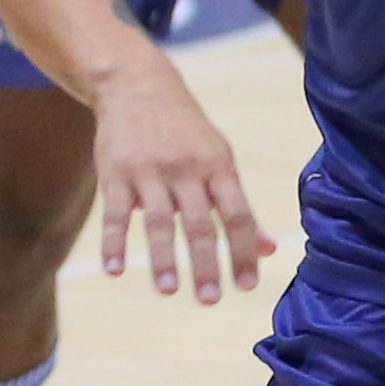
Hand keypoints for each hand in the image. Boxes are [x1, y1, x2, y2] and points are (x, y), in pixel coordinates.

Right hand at [84, 58, 270, 303]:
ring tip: (169, 291)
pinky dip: (114, 243)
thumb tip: (269, 251)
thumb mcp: (219, 161)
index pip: (238, 216)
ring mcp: (150, 171)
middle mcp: (187, 169)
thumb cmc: (187, 133)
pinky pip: (116, 213)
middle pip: (200, 223)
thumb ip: (240, 208)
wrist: (137, 84)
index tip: (247, 286)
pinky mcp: (115, 172)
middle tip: (210, 301)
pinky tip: (115, 271)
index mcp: (218, 167)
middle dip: (206, 264)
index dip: (244, 251)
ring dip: (163, 259)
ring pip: (160, 221)